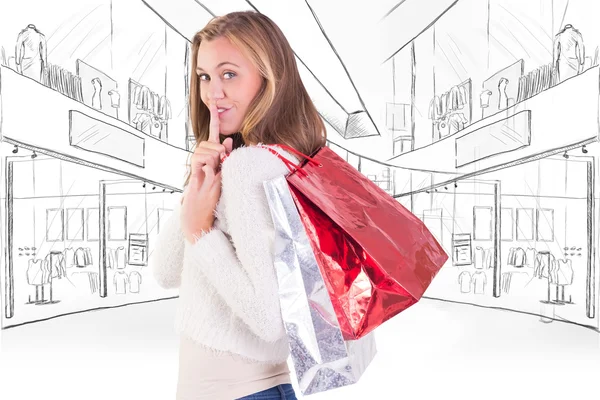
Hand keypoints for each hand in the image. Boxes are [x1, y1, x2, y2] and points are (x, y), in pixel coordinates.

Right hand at [181, 102, 232, 242]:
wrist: (197, 218)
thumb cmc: (210, 199)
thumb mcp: (222, 176)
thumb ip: (225, 158)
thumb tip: (229, 140)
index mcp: (211, 158)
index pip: (213, 135)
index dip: (214, 119)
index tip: (214, 103)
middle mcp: (202, 160)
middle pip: (208, 142)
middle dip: (217, 149)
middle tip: (220, 162)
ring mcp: (197, 167)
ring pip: (204, 149)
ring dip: (212, 158)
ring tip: (213, 171)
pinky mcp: (193, 174)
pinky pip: (200, 161)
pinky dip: (206, 165)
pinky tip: (207, 172)